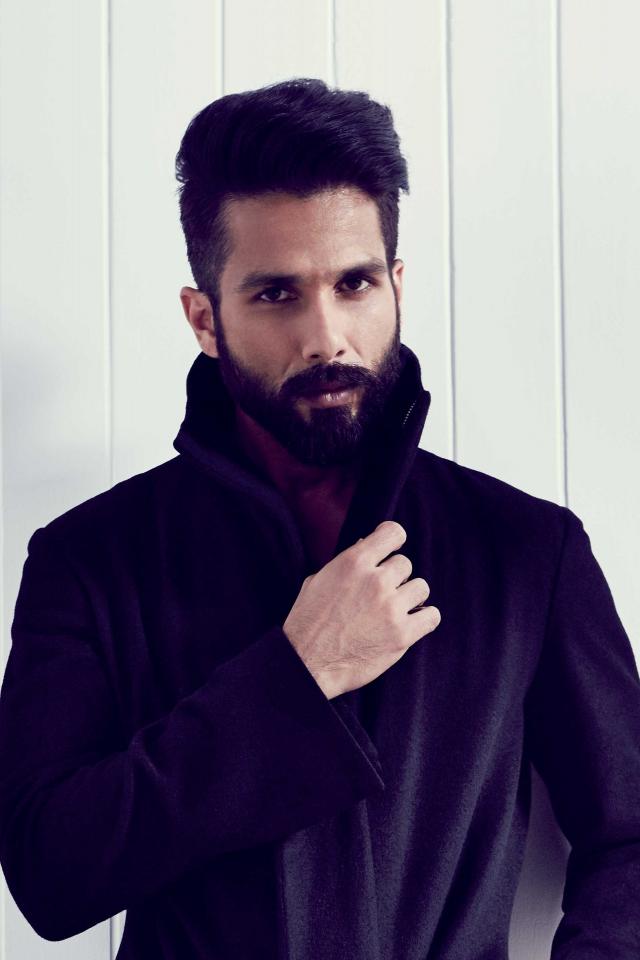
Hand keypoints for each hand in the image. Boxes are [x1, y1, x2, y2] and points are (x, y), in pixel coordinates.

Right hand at [283, 520, 440, 698]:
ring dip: (410, 597)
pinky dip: (424, 619)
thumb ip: (346, 562)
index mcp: (353, 562)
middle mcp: (375, 580)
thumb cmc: (308, 622)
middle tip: (382, 594)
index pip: (393, 533)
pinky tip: (412, 623)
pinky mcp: (402, 635)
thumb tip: (366, 542)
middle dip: (394, 577)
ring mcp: (391, 608)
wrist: (307, 664)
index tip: (390, 550)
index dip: (393, 540)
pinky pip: (432, 616)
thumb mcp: (318, 580)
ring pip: (421, 588)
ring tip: (395, 610)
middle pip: (405, 564)